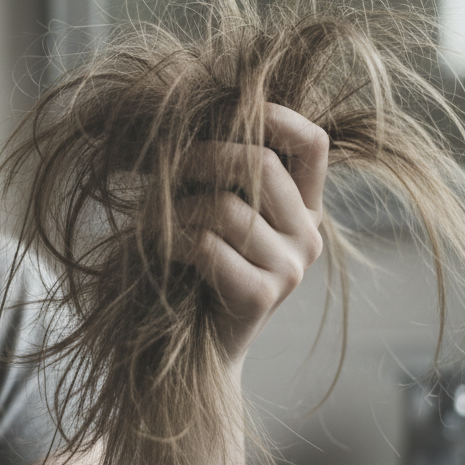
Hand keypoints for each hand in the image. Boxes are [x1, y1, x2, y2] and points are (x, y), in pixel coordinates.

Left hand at [175, 103, 328, 365]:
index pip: (313, 145)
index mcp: (304, 210)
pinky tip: (158, 246)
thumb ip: (225, 174)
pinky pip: (207, 244)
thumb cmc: (193, 272)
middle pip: (260, 165)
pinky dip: (170, 238)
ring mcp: (289, 269)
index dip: (276, 116)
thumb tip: (195, 112)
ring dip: (175, 206)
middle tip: (162, 168)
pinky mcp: (260, 296)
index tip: (227, 109)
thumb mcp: (216, 214)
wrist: (186, 355)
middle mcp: (308, 237)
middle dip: (201, 156)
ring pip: (227, 205)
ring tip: (151, 218)